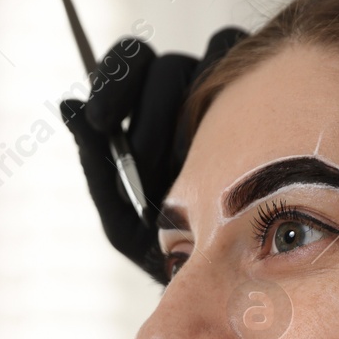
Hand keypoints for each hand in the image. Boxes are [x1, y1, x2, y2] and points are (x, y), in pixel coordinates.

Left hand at [60, 27, 247, 283]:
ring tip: (191, 172)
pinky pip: (254, 71)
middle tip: (142, 158)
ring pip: (211, 58)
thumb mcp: (125, 218)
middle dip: (148, 113)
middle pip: (163, 67)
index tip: (99, 119)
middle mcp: (188, 96)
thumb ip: (96, 165)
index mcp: (148, 114)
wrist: (232, 280)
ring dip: (192, 115)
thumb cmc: (175, 249)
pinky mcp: (270, 95)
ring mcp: (232, 93)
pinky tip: (231, 152)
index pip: (127, 67)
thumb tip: (69, 104)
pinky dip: (238, 94)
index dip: (111, 83)